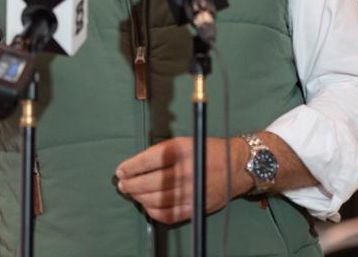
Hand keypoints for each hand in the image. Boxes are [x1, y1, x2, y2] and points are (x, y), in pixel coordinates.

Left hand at [115, 137, 250, 223]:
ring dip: (139, 198)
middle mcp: (186, 172)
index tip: (121, 171)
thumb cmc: (208, 151)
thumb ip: (162, 152)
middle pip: (148, 183)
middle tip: (122, 185)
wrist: (236, 165)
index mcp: (182, 151)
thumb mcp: (185, 142)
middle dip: (130, 185)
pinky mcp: (195, 207)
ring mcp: (191, 192)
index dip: (130, 167)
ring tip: (133, 194)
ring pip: (155, 200)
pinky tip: (147, 205)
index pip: (147, 161)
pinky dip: (154, 212)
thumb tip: (136, 165)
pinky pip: (168, 215)